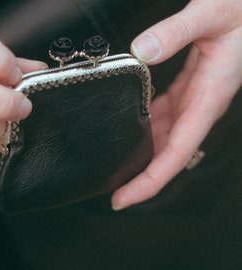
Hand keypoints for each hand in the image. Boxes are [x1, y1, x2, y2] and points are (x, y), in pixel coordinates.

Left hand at [112, 0, 241, 209]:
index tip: (124, 198)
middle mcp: (200, 106)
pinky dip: (146, 126)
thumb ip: (177, 31)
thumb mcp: (212, 13)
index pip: (176, 153)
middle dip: (140, 176)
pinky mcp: (188, 89)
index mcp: (209, 98)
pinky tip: (130, 126)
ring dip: (142, 152)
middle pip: (167, 154)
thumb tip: (142, 53)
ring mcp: (194, 99)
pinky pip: (165, 117)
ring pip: (165, 137)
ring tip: (116, 163)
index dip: (149, 181)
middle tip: (111, 189)